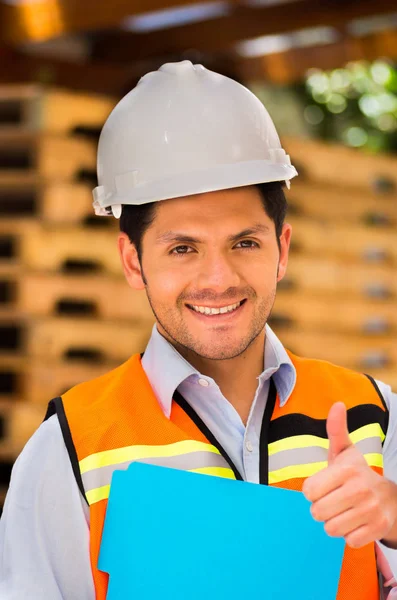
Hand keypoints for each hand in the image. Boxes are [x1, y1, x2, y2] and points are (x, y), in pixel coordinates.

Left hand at [302, 402, 396, 547]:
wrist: (389, 497)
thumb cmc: (357, 473)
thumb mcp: (345, 451)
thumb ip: (336, 429)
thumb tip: (337, 404)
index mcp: (347, 469)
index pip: (309, 491)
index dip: (312, 491)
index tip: (323, 486)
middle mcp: (360, 489)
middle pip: (317, 512)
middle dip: (321, 509)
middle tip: (333, 500)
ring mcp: (371, 511)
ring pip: (331, 529)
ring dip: (334, 523)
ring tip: (343, 510)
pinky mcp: (378, 529)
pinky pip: (348, 541)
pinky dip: (349, 534)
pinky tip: (356, 521)